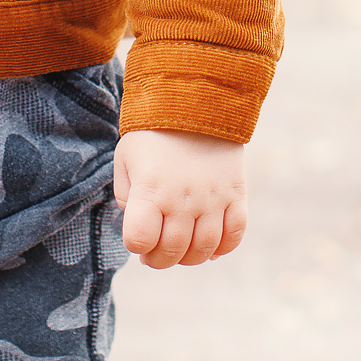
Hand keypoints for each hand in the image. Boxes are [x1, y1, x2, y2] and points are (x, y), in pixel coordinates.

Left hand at [113, 130, 246, 268]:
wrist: (196, 101)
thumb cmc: (153, 134)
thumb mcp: (126, 160)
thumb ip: (126, 197)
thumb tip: (141, 226)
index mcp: (150, 189)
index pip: (140, 240)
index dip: (137, 246)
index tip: (138, 237)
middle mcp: (181, 198)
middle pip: (171, 251)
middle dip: (159, 259)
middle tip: (155, 252)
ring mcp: (212, 198)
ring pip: (204, 248)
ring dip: (190, 258)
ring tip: (181, 248)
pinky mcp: (235, 193)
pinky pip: (235, 233)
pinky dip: (224, 248)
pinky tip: (211, 247)